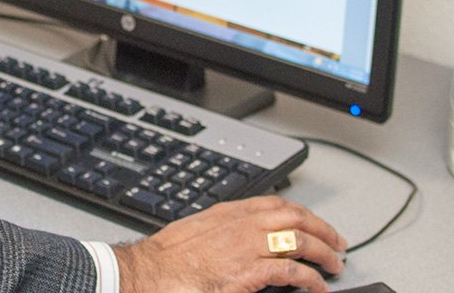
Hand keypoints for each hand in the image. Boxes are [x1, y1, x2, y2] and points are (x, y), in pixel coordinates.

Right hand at [114, 196, 346, 292]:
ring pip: (300, 241)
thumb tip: (237, 240)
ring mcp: (248, 246)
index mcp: (229, 213)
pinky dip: (311, 279)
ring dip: (324, 253)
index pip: (276, 204)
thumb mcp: (196, 231)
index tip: (315, 223)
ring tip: (335, 265)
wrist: (151, 272)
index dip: (302, 213)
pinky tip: (318, 287)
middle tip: (338, 243)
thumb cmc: (167, 257)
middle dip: (323, 230)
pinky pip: (292, 272)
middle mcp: (242, 224)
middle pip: (296, 218)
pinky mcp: (250, 271)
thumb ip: (222, 231)